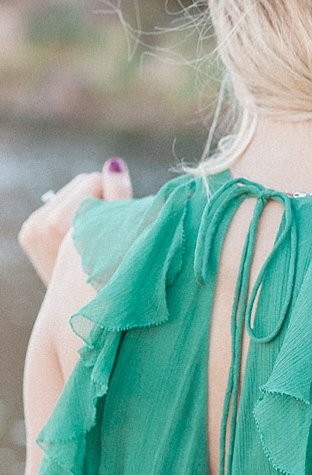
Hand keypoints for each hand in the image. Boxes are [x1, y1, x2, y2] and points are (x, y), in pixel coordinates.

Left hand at [18, 159, 131, 286]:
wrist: (79, 311)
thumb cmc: (109, 276)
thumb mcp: (120, 235)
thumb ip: (118, 196)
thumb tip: (113, 163)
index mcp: (59, 224)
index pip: (91, 181)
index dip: (113, 194)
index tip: (120, 219)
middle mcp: (38, 224)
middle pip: (79, 184)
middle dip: (97, 200)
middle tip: (106, 230)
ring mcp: (30, 229)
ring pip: (69, 194)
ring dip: (85, 208)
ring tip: (94, 236)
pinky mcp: (28, 233)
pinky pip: (57, 207)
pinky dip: (72, 217)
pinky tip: (79, 238)